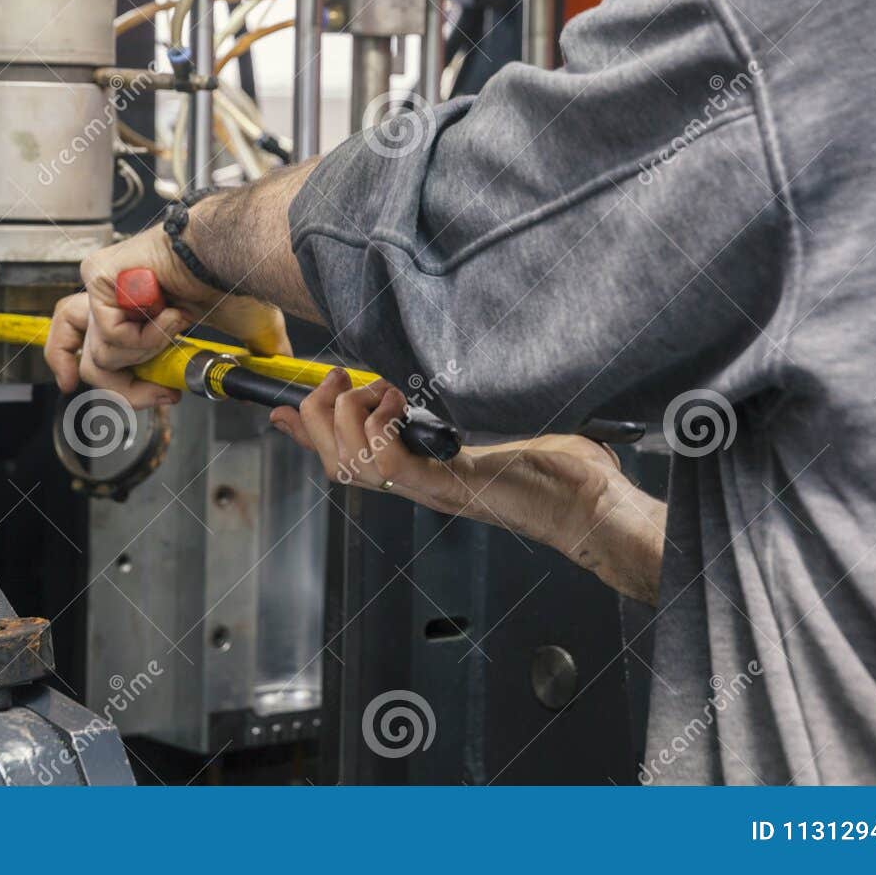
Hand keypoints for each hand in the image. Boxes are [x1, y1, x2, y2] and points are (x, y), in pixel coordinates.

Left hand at [44, 225, 290, 408]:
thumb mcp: (243, 328)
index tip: (160, 396)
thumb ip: (248, 352)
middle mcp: (115, 298)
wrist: (227, 254)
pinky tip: (170, 313)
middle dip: (125, 388)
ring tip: (177, 324)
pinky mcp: (97, 277)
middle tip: (160, 393)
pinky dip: (144, 337)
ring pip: (102, 353)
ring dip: (149, 351)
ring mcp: (102, 286)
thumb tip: (271, 366)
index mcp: (137, 310)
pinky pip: (110, 334)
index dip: (123, 386)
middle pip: (89, 360)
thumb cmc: (234, 277)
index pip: (101, 353)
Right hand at [271, 372, 634, 559]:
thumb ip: (470, 405)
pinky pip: (385, 463)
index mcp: (423, 471)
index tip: (279, 410)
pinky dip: (379, 427)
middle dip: (315, 418)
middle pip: (334, 465)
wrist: (596, 507)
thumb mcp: (503, 424)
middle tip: (334, 380)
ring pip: (348, 465)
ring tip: (374, 387)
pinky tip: (398, 403)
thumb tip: (462, 367)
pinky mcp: (447, 486)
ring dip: (347, 416)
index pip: (349, 457)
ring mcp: (428, 488)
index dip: (307, 435)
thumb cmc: (564, 473)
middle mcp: (418, 484)